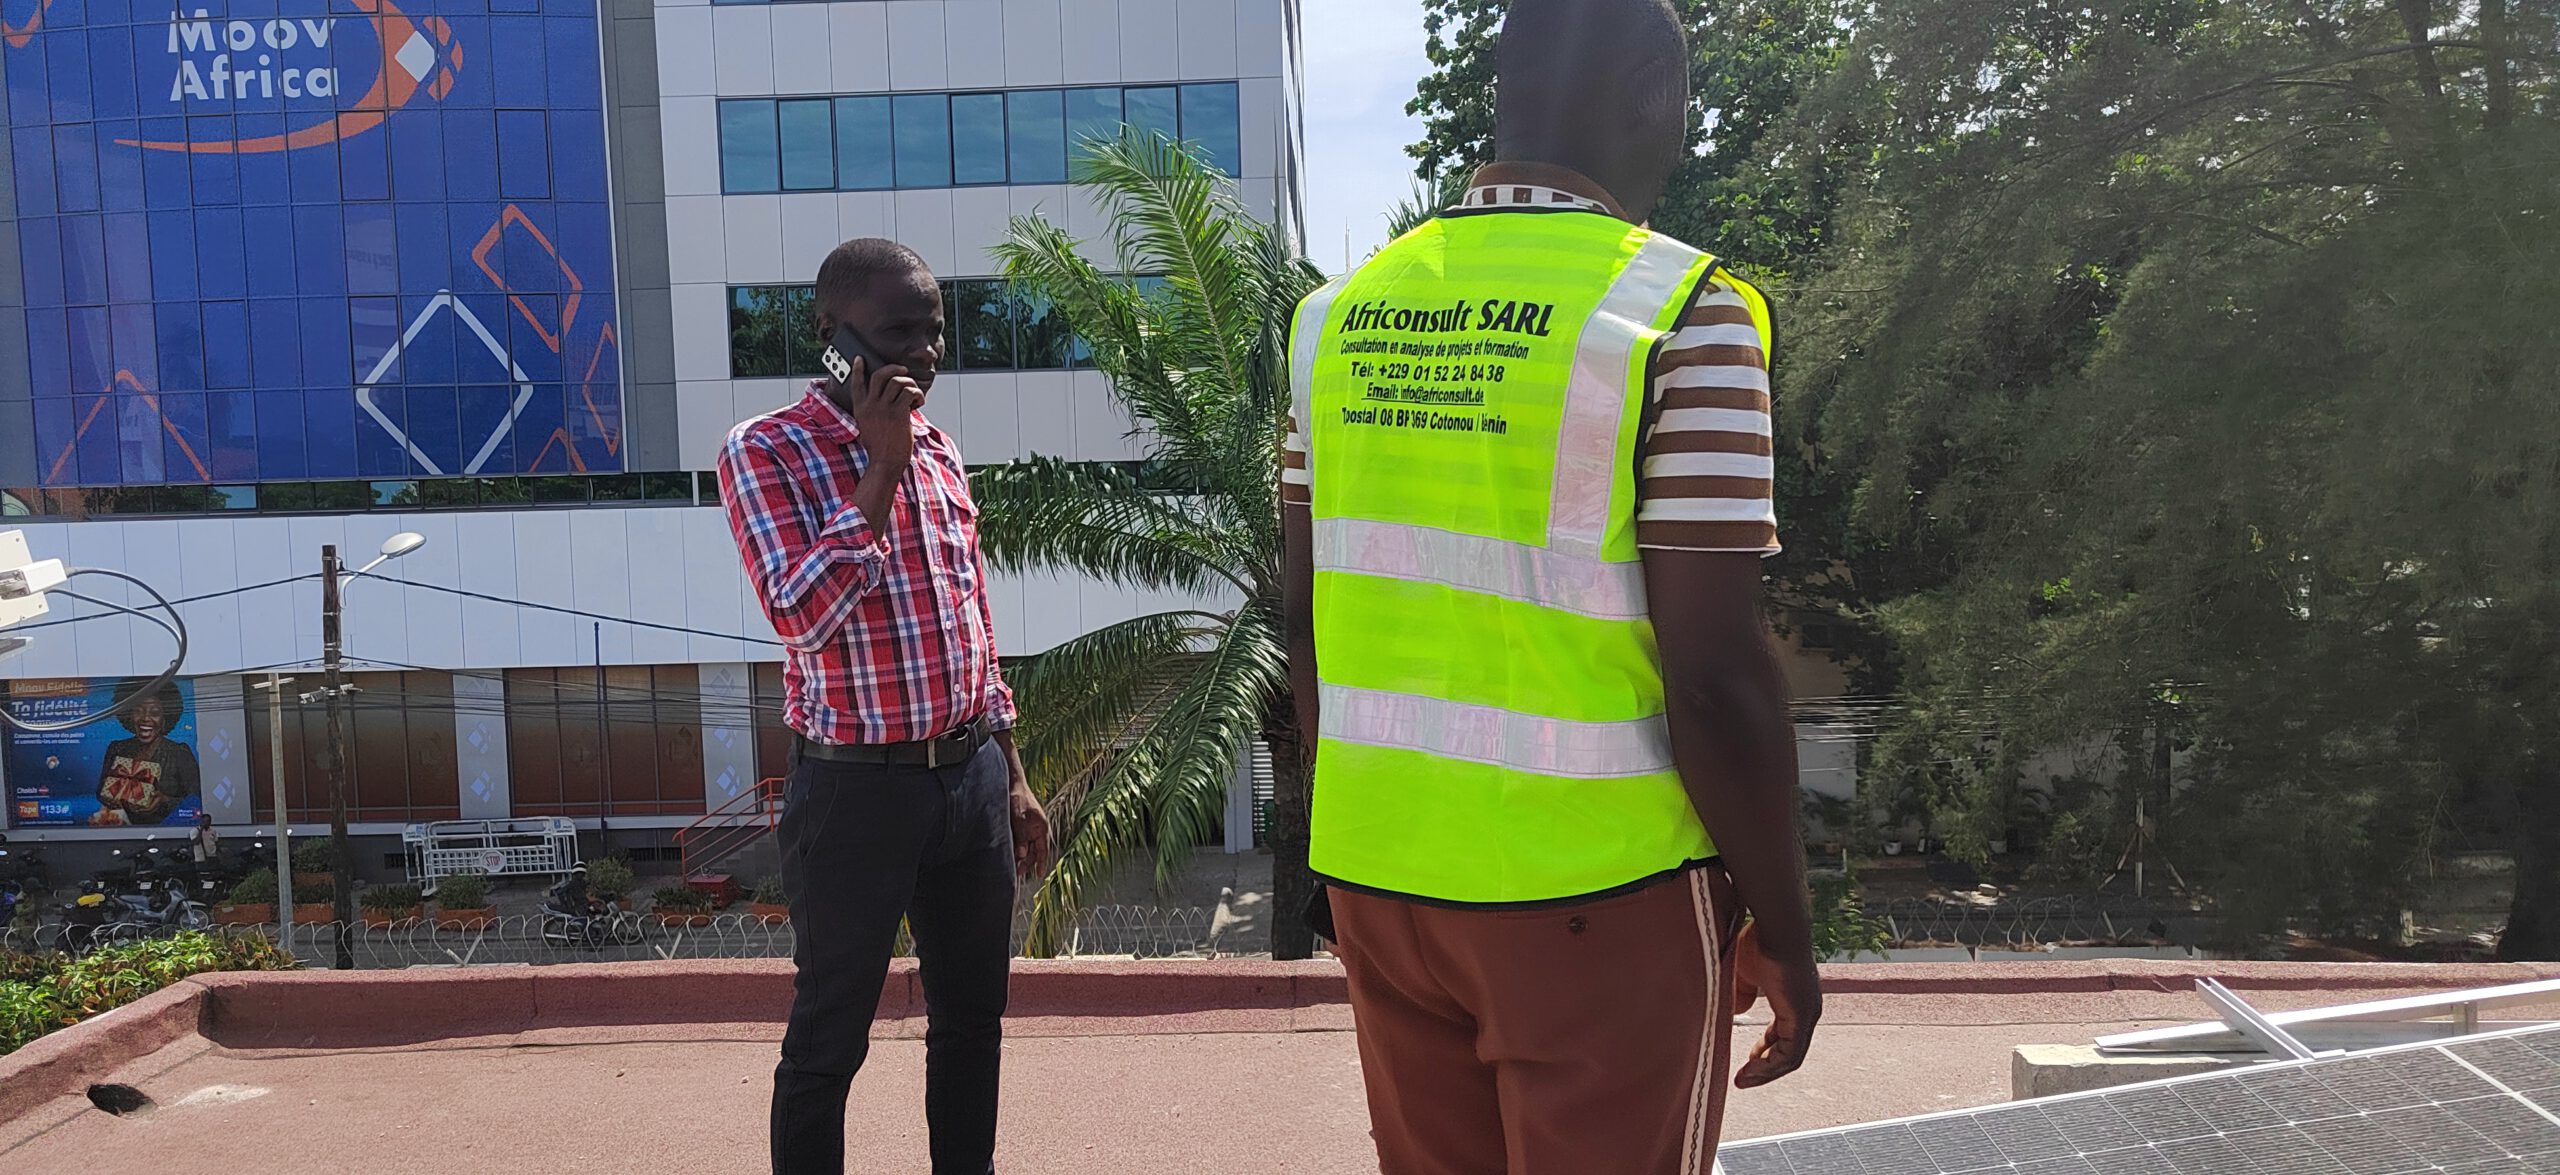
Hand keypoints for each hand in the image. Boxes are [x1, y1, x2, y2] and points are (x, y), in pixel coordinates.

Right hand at [845, 356, 921, 473]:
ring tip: (915, 394)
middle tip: (903, 371)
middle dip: (893, 368)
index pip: (856, 383)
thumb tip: (888, 400)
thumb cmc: (880, 448)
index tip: (860, 359)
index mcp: (860, 408)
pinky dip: (918, 394)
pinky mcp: (898, 413)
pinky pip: (909, 392)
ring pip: (898, 381)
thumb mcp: (868, 427)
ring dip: (910, 383)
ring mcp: (884, 408)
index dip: (857, 369)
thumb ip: (873, 412)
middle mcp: (870, 405)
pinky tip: (919, 403)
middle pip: (880, 375)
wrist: (885, 463)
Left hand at [1008, 783, 1050, 879]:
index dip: (1041, 863)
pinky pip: (1024, 841)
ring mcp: (1031, 828)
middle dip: (1027, 863)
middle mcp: (1038, 829)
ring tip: (1013, 867)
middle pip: (1035, 851)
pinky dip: (1019, 849)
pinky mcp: (1024, 826)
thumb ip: (1021, 836)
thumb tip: (1022, 854)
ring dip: (1022, 857)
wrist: (1013, 784)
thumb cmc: (1017, 798)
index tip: (1038, 875)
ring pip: (1029, 847)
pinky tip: (1012, 855)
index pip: (1043, 850)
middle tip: (1017, 873)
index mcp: (1042, 827)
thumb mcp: (1018, 817)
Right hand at [1731, 920, 1821, 1088]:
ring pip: (1790, 1057)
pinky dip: (1770, 1066)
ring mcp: (1807, 1014)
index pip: (1783, 1035)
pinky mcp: (1802, 1017)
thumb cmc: (1760, 941)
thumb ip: (1742, 994)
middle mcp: (1806, 1010)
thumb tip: (1737, 1011)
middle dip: (1764, 1067)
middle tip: (1743, 1078)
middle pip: (1788, 1051)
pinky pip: (1790, 1054)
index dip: (1764, 1050)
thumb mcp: (1745, 973)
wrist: (1775, 927)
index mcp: (1794, 999)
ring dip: (1765, 1072)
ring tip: (1743, 1081)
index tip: (1746, 1060)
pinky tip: (1751, 1071)